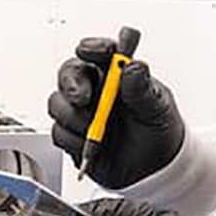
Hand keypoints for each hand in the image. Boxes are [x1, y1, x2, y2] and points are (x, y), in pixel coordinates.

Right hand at [48, 37, 186, 189]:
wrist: (155, 169)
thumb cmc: (157, 130)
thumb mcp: (158, 108)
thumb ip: (143, 88)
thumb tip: (133, 66)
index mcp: (118, 74)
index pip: (101, 51)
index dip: (93, 47)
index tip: (89, 51)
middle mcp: (96, 88)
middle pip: (69, 73)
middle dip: (71, 84)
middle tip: (82, 98)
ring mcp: (82, 112)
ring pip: (57, 103)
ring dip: (73, 117)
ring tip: (95, 130)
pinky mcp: (73, 135)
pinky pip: (58, 132)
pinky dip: (73, 140)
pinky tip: (92, 147)